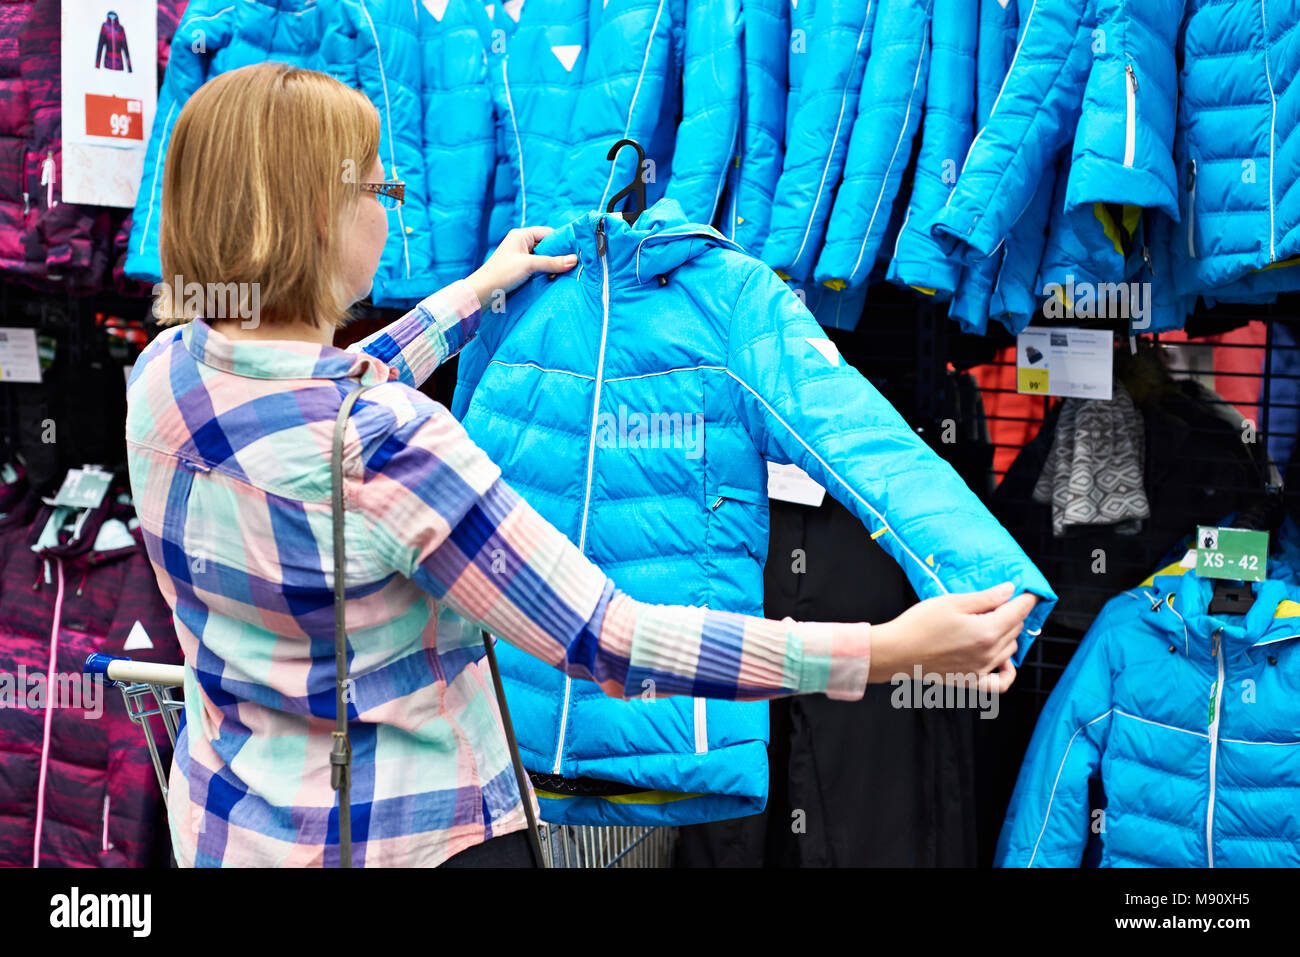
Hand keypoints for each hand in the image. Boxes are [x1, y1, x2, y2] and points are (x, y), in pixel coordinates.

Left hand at [467, 226, 577, 307]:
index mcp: (521, 235)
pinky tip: (552, 278)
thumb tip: (574, 259)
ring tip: (564, 272)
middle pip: (546, 245)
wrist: (482, 292)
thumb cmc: (502, 274)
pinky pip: (537, 266)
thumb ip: (552, 262)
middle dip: (558, 254)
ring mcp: (520, 256)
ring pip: (543, 257)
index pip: (548, 233)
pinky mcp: (519, 268)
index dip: (562, 241)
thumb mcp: (529, 266)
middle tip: (572, 263)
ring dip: (552, 264)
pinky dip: (545, 271)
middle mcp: (521, 243)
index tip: (576, 251)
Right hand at [867, 583, 1036, 693]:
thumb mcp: (952, 602)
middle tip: (1001, 601)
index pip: (1019, 612)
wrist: (896, 652)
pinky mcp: (972, 681)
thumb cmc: (919, 625)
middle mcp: (989, 653)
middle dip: (1014, 613)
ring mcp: (982, 670)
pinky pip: (1001, 683)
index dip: (1027, 598)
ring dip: (1009, 634)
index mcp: (987, 631)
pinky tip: (1002, 660)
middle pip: (1016, 629)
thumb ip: (985, 598)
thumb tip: (1010, 590)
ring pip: (1010, 649)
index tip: (1030, 590)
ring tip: (993, 622)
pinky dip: (1008, 671)